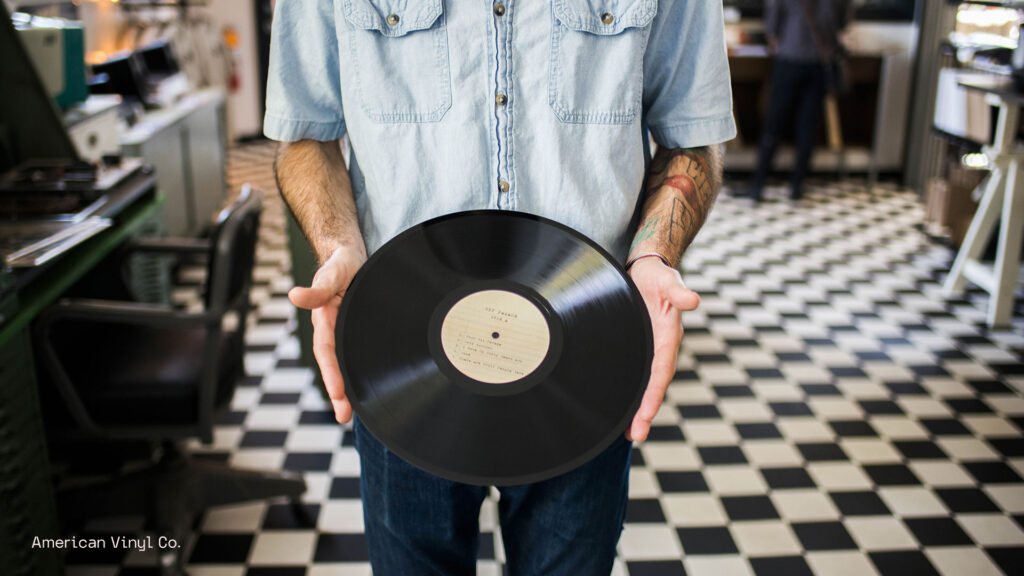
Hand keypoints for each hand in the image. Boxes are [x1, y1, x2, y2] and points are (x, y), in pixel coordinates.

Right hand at [288, 247, 366, 422]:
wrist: (351, 257)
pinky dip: (363, 371)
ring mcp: (347, 332)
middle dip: (339, 391)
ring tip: (352, 414)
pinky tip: (372, 387)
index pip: (327, 351)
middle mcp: (335, 330)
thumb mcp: (332, 273)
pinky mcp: (361, 332)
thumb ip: (318, 288)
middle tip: (344, 416)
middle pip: (336, 365)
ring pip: (348, 363)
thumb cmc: (340, 265)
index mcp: (326, 320)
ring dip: (351, 387)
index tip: (338, 394)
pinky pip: (360, 355)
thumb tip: (295, 296)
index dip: (332, 373)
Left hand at [626, 257, 699, 441]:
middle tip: (635, 435)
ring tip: (628, 434)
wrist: (646, 269)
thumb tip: (693, 300)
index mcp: (668, 337)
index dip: (653, 394)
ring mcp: (647, 349)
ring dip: (637, 408)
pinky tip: (619, 406)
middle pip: (652, 385)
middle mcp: (659, 348)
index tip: (645, 414)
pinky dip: (628, 391)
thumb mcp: (666, 279)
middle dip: (645, 411)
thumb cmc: (656, 275)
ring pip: (643, 383)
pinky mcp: (635, 346)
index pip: (661, 371)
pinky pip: (633, 373)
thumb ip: (677, 290)